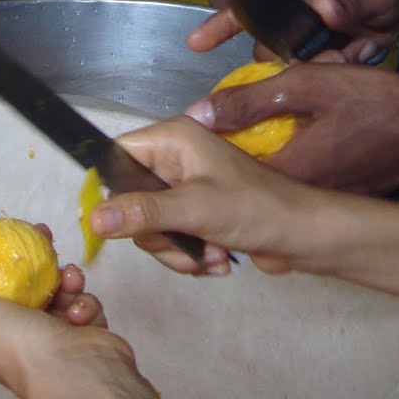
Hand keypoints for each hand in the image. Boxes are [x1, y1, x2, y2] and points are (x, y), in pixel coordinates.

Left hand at [0, 239, 167, 398]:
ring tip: (67, 278)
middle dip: (34, 257)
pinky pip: (85, 305)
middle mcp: (17, 336)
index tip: (5, 234)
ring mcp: (51, 336)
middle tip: (44, 236)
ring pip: (58, 290)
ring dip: (64, 277)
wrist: (73, 373)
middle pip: (23, 282)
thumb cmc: (14, 347)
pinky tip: (80, 308)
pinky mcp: (83, 335)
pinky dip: (85, 301)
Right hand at [89, 117, 320, 276]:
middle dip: (156, 234)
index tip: (119, 223)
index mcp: (173, 139)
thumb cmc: (257, 209)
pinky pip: (173, 238)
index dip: (112, 191)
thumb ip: (143, 213)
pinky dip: (192, 255)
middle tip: (184, 243)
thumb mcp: (194, 210)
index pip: (116, 155)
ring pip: (151, 226)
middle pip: (130, 200)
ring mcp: (188, 187)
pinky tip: (219, 260)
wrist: (305, 237)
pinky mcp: (198, 213)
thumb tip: (93, 219)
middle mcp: (177, 158)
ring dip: (178, 250)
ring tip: (212, 255)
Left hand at [185, 62, 398, 193]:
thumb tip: (198, 113)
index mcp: (288, 176)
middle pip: (248, 187)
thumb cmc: (377, 101)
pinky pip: (303, 185)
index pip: (228, 179)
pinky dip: (290, 166)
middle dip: (229, 165)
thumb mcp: (307, 84)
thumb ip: (250, 100)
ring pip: (275, 187)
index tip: (191, 144)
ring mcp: (326, 202)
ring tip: (248, 136)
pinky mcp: (343, 197)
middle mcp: (304, 200)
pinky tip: (293, 141)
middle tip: (215, 137)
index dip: (206, 160)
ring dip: (259, 165)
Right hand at [191, 0, 398, 58]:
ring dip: (318, 61)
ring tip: (353, 43)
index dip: (223, 21)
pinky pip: (308, 70)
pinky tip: (356, 48)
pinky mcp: (311, 48)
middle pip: (265, 39)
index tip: (196, 43)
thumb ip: (349, 0)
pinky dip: (332, 66)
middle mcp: (288, 3)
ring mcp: (298, 28)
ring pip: (287, 60)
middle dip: (291, 53)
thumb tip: (327, 12)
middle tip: (335, 42)